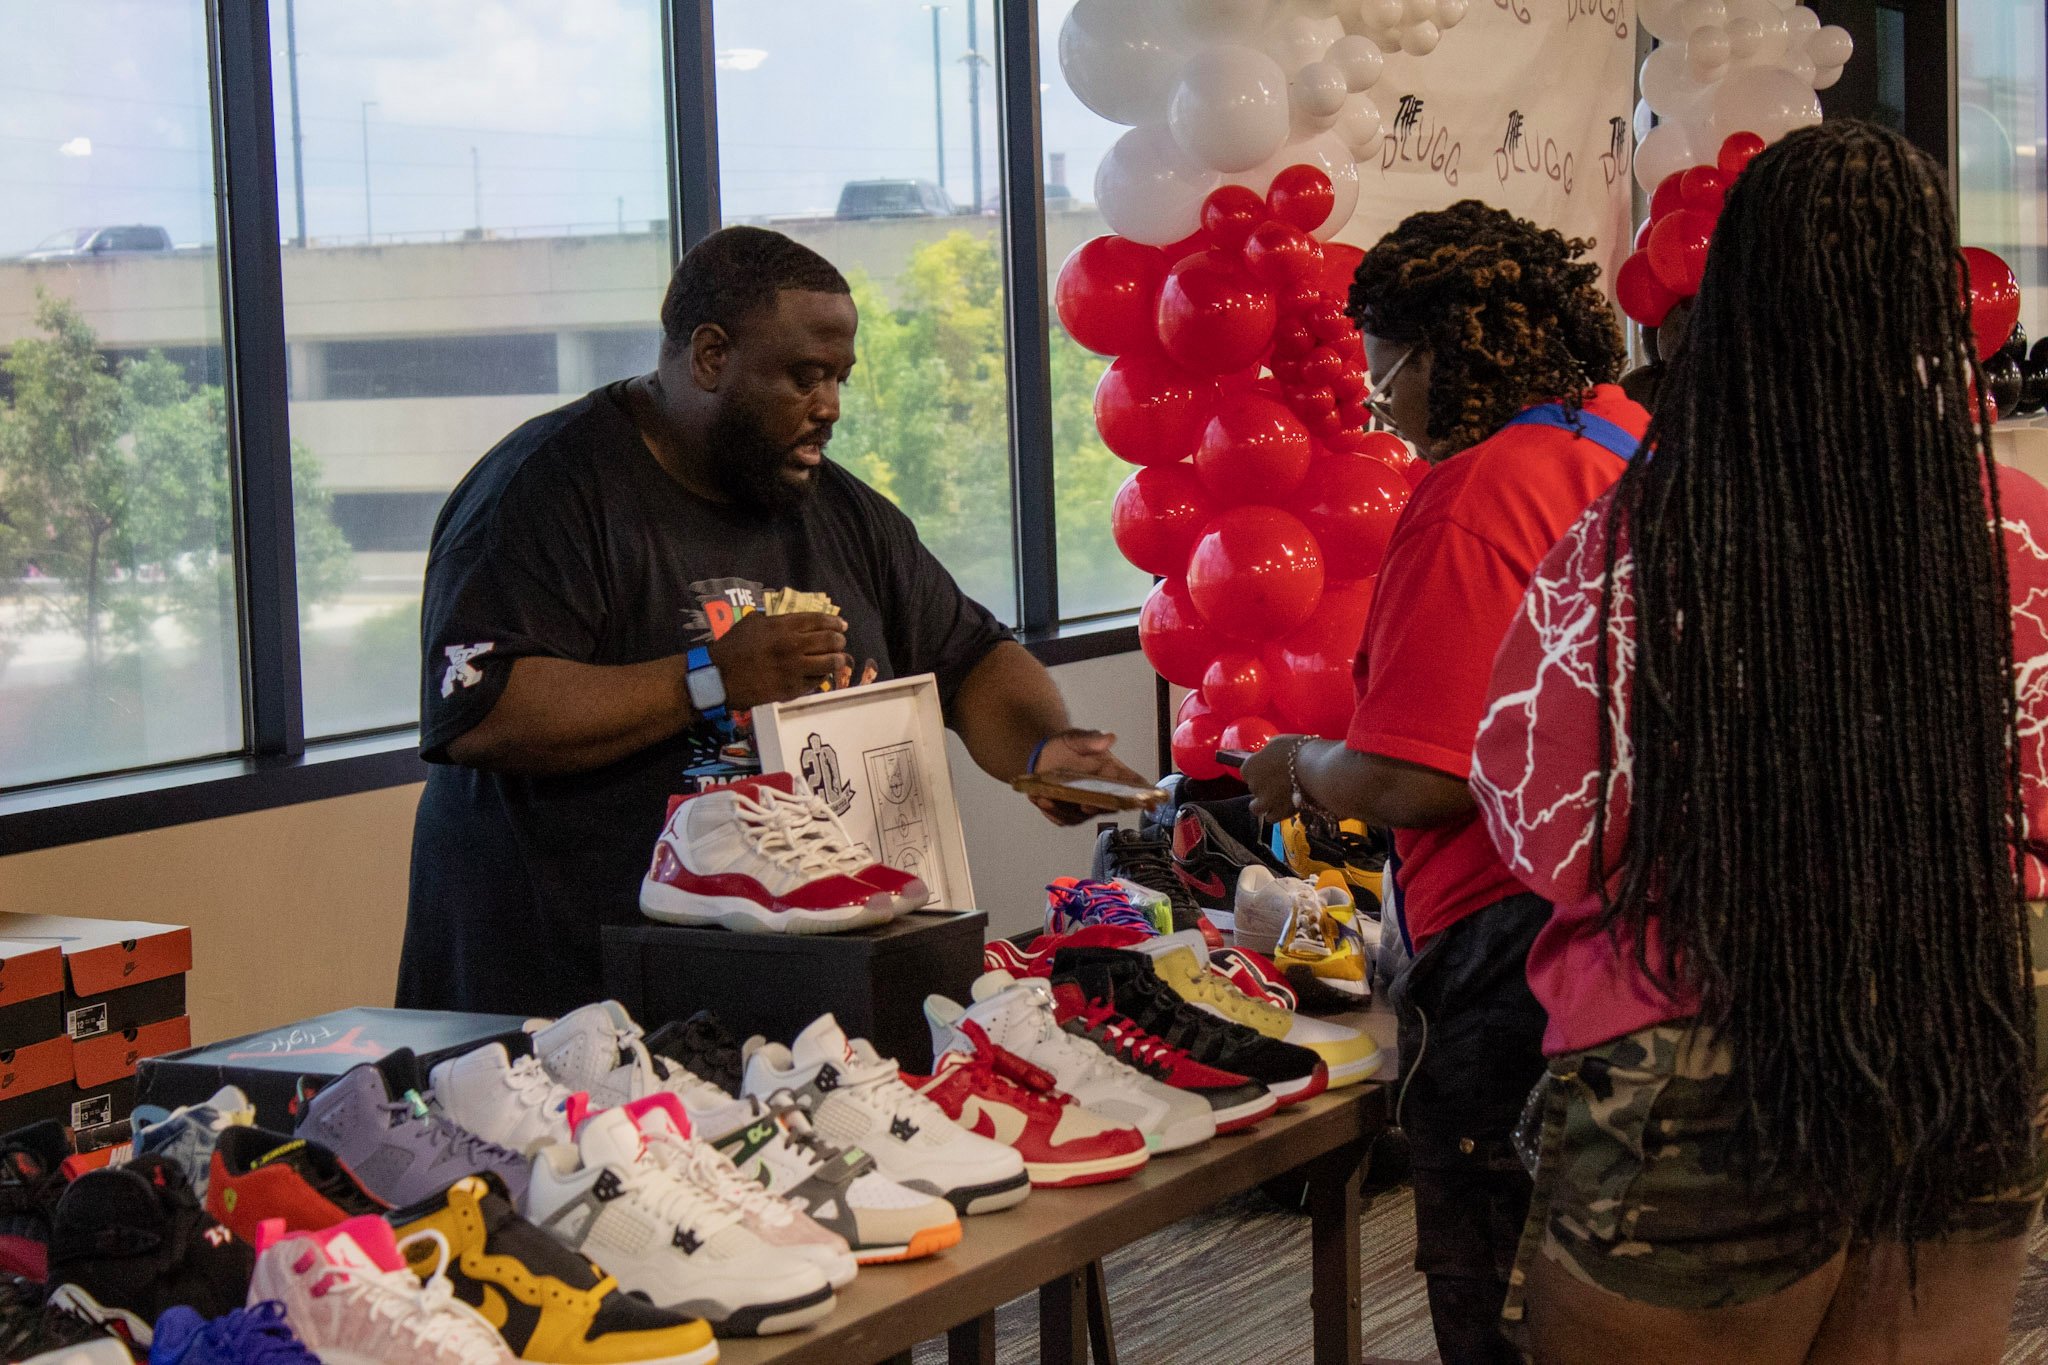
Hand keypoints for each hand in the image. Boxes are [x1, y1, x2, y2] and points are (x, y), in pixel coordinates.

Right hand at [704, 612, 850, 711]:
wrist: (719, 677)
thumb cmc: (732, 647)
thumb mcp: (751, 622)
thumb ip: (773, 619)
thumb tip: (789, 621)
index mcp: (783, 626)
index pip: (818, 621)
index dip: (834, 622)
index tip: (842, 625)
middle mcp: (793, 646)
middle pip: (830, 640)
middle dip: (839, 641)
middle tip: (841, 642)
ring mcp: (794, 668)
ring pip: (830, 663)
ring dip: (837, 660)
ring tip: (838, 659)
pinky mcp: (792, 688)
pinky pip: (816, 682)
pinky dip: (821, 677)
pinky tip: (820, 674)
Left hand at [1025, 729, 1146, 826]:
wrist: (1042, 756)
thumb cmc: (1066, 746)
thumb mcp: (1077, 738)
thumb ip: (1091, 739)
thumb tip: (1109, 738)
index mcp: (1113, 774)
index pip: (1135, 785)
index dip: (1147, 796)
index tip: (1152, 803)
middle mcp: (1103, 793)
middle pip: (1110, 807)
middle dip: (1097, 808)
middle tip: (1084, 804)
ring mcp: (1086, 806)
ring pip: (1083, 816)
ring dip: (1067, 810)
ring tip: (1048, 798)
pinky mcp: (1069, 813)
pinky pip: (1064, 819)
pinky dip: (1053, 812)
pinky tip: (1042, 799)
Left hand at [1243, 735, 1311, 823]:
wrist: (1315, 767)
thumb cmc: (1295, 750)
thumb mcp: (1277, 742)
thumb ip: (1268, 752)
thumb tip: (1268, 754)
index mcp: (1249, 768)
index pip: (1248, 771)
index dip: (1259, 770)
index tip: (1270, 768)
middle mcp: (1253, 786)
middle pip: (1255, 788)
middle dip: (1264, 786)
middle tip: (1279, 781)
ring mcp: (1265, 802)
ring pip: (1257, 808)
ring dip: (1264, 804)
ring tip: (1275, 799)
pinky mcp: (1279, 813)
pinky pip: (1272, 817)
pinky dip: (1277, 812)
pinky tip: (1284, 806)